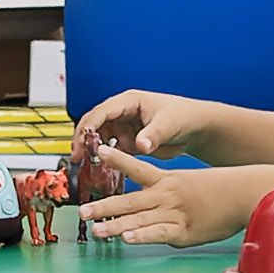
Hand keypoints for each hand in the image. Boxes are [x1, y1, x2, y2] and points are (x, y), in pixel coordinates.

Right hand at [74, 88, 216, 158]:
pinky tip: (101, 170)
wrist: (196, 129)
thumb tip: (141, 144)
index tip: (81, 142)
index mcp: (129, 101)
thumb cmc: (184, 116)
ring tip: (86, 166)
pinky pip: (111, 150)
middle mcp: (123, 113)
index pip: (102, 112)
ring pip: (100, 138)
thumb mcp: (168, 124)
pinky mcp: (129, 142)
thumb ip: (153, 134)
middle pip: (95, 124)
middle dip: (83, 139)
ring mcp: (124, 128)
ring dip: (92, 151)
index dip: (88, 126)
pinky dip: (105, 159)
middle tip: (77, 157)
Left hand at [78, 151, 259, 247]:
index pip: (137, 168)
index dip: (117, 159)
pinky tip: (127, 238)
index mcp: (167, 181)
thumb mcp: (190, 184)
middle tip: (82, 211)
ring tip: (96, 230)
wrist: (244, 194)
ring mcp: (173, 213)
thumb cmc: (220, 191)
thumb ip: (168, 194)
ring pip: (139, 219)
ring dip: (115, 226)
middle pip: (129, 200)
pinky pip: (159, 233)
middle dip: (104, 207)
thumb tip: (156, 202)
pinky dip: (142, 236)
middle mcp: (166, 195)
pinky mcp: (183, 231)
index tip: (98, 151)